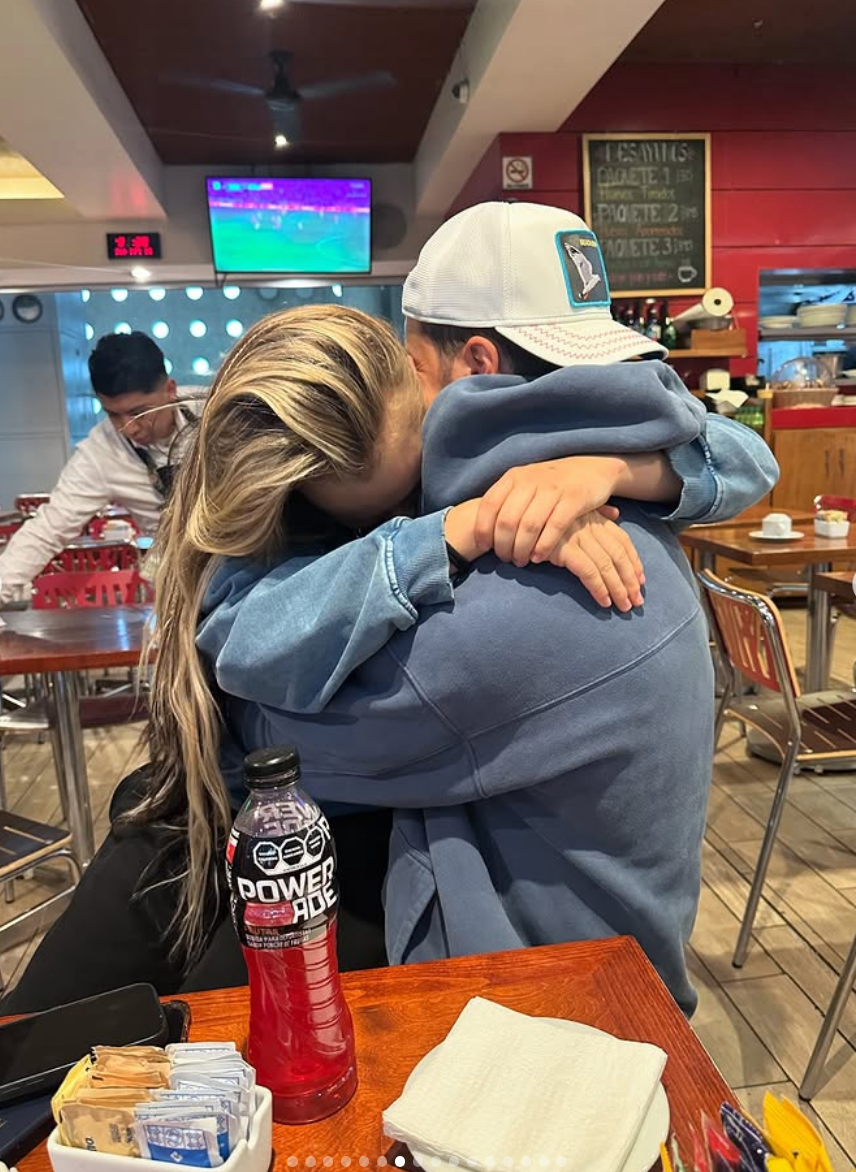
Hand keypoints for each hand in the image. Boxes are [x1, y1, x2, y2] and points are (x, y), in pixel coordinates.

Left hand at [475, 456, 625, 564]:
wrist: (591, 469)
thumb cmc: (552, 484)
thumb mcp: (525, 484)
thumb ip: (507, 502)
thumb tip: (484, 531)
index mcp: (514, 477)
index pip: (489, 505)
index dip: (483, 529)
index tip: (484, 547)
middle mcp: (531, 480)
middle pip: (508, 520)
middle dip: (503, 545)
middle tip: (506, 559)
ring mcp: (553, 488)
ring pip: (529, 526)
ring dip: (522, 549)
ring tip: (521, 561)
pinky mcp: (574, 498)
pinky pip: (554, 527)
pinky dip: (544, 546)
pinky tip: (538, 558)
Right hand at [547, 511, 644, 611]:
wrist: (507, 520)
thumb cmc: (538, 519)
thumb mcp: (570, 513)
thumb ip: (594, 513)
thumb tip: (616, 513)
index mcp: (592, 517)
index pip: (622, 540)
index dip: (634, 561)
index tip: (640, 581)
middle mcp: (588, 525)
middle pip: (618, 555)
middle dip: (630, 580)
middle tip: (636, 602)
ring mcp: (576, 536)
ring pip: (606, 565)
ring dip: (618, 589)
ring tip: (624, 607)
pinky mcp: (563, 548)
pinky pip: (588, 571)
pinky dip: (599, 588)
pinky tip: (604, 602)